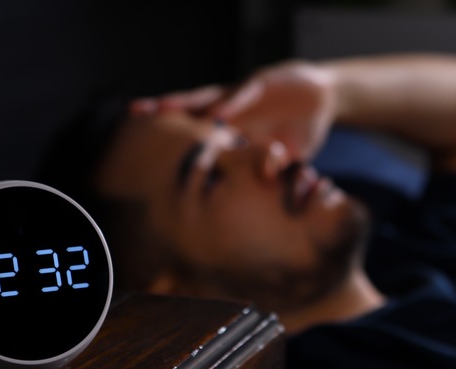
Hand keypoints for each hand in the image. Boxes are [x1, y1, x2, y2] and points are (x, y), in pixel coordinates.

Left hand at [131, 61, 337, 159]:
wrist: (322, 98)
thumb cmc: (295, 131)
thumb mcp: (279, 159)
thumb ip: (267, 175)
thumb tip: (263, 198)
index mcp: (229, 127)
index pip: (192, 130)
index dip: (168, 135)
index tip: (140, 144)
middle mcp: (229, 108)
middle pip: (191, 108)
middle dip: (164, 110)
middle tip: (134, 114)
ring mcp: (243, 95)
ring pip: (210, 97)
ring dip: (187, 102)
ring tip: (163, 109)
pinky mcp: (262, 83)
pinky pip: (244, 92)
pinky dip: (232, 102)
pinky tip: (218, 113)